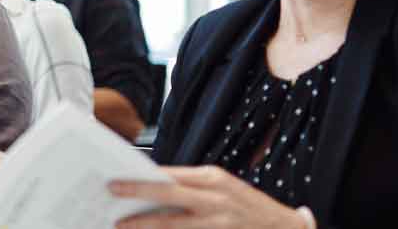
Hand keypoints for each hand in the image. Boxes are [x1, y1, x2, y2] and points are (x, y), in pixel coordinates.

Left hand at [111, 166, 310, 228]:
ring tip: (121, 224)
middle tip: (112, 191)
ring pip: (173, 223)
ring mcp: (218, 222)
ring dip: (145, 224)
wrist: (285, 228)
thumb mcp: (221, 186)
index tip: (118, 176)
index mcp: (213, 179)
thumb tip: (151, 184)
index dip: (143, 176)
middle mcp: (216, 199)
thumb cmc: (246, 205)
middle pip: (169, 195)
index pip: (171, 174)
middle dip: (138, 193)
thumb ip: (190, 185)